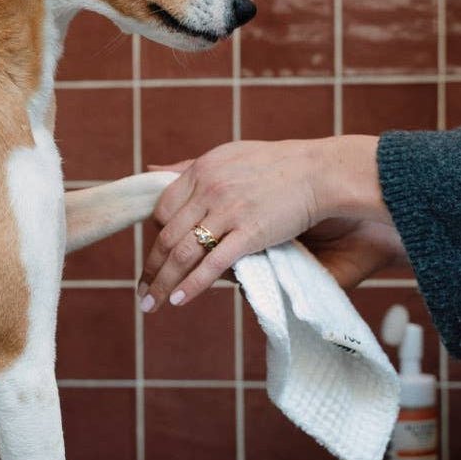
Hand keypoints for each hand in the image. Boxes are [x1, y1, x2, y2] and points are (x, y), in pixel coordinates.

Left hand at [137, 135, 389, 310]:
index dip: (156, 235)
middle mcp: (209, 189)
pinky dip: (192, 285)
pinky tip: (179, 301)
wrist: (319, 171)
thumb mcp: (227, 155)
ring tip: (151, 304)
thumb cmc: (276, 164)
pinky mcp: (249, 233)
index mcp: (201, 170)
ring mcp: (228, 211)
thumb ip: (189, 166)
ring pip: (183, 253)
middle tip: (141, 290)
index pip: (163, 208)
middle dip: (150, 267)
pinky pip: (213, 265)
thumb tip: (152, 170)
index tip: (156, 255)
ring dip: (162, 283)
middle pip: (167, 235)